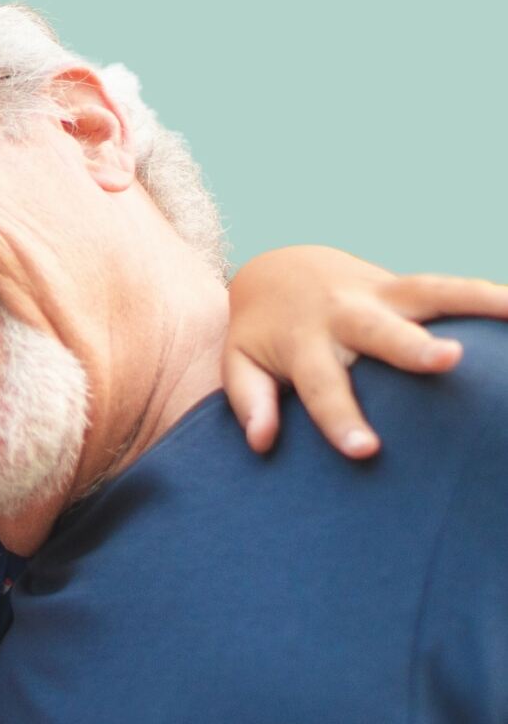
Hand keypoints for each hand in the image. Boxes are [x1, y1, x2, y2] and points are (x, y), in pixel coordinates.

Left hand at [223, 246, 507, 455]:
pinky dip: (490, 295)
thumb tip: (261, 441)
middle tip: (447, 361)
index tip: (365, 451)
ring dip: (475, 301)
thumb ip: (250, 402)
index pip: (324, 388)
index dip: (342, 420)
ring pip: (430, 293)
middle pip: (382, 333)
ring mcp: (379, 294)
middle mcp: (344, 315)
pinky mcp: (405, 285)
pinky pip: (453, 286)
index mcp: (303, 343)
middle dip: (414, 347)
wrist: (276, 272)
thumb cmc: (261, 336)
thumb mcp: (240, 366)